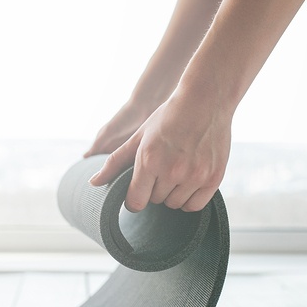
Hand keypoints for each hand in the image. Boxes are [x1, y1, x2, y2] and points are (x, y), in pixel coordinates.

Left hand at [89, 91, 230, 212]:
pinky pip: (195, 205)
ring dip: (173, 193)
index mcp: (150, 161)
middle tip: (163, 167)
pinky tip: (189, 181)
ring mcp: (195, 175)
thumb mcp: (139, 136)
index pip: (135, 202)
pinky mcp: (213, 178)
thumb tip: (93, 182)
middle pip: (155, 201)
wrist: (205, 101)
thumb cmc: (169, 116)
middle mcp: (172, 171)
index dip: (134, 198)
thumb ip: (115, 162)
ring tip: (177, 170)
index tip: (139, 189)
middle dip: (155, 188)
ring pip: (175, 204)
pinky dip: (190, 198)